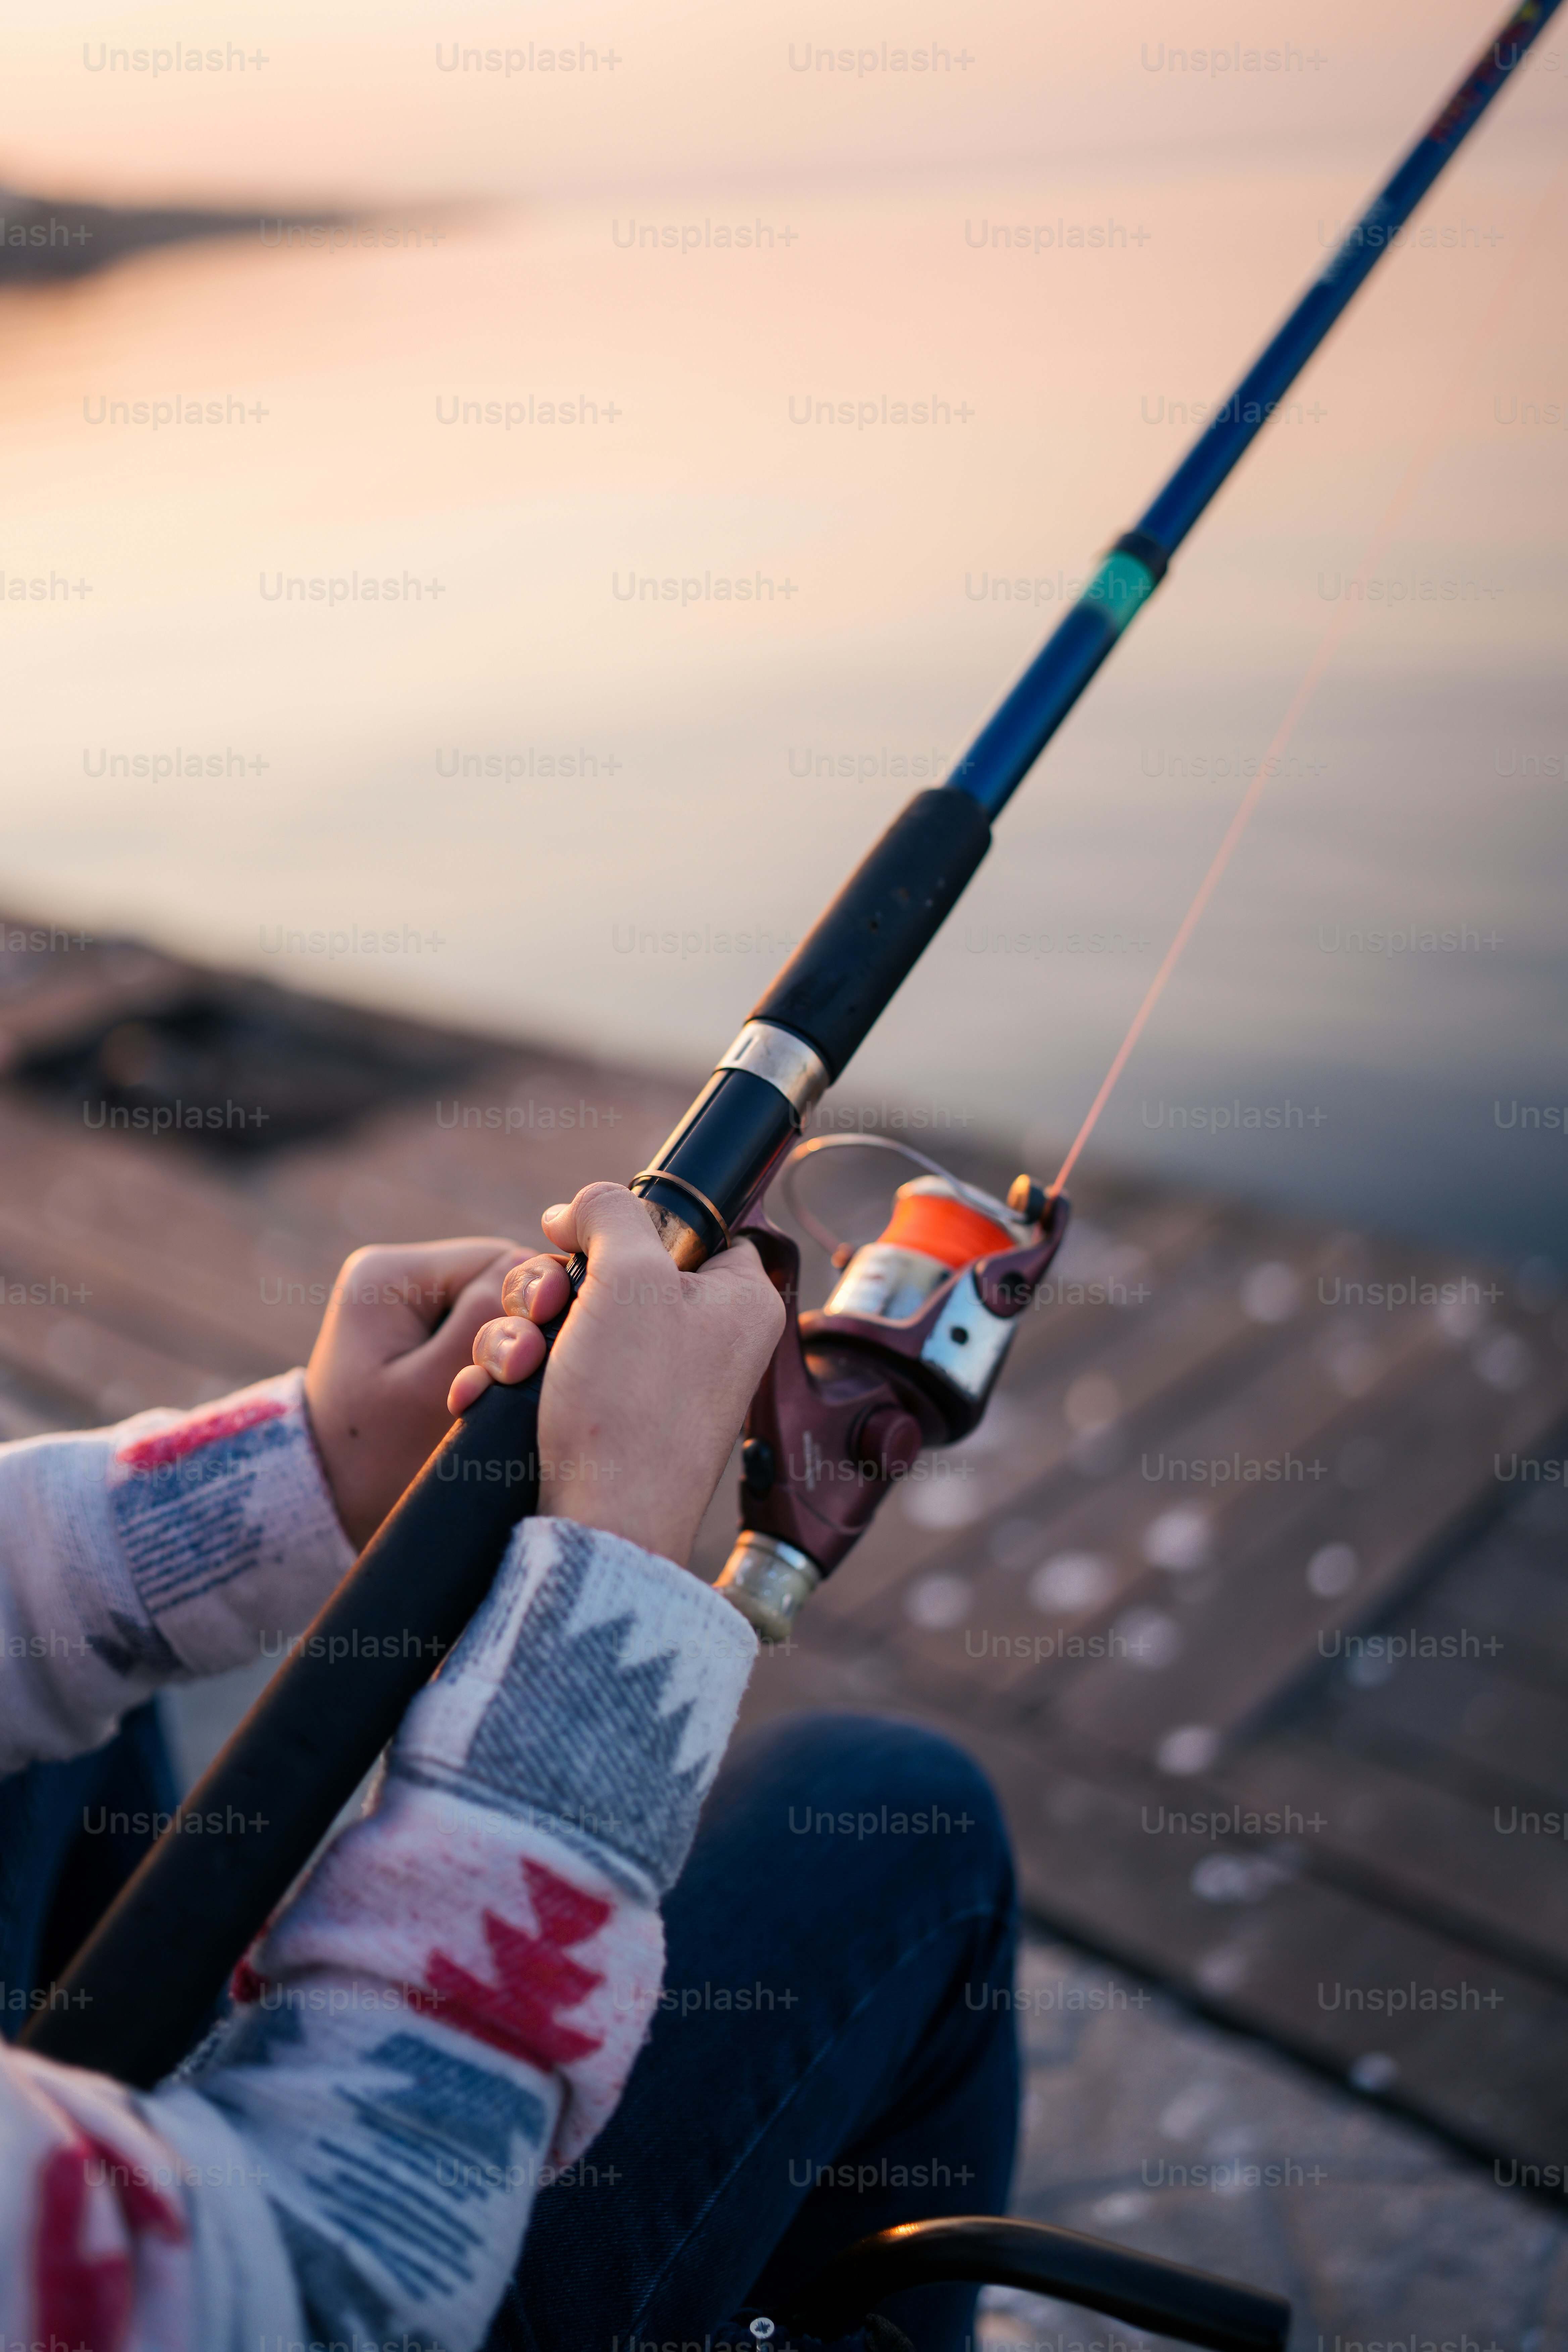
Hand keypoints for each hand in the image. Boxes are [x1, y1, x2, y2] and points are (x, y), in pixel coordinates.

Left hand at [305, 1238, 524, 1548]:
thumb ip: (486, 1328)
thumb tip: (549, 1280)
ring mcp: (412, 1302)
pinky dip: (494, 1357)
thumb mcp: (429, 1390)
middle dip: (517, 1327)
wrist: (329, 1498)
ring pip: (499, 1305)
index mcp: (391, 1274)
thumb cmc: (374, 1454)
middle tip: (509, 1380)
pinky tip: (491, 1386)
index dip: (527, 1309)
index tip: (517, 1368)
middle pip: (501, 1279)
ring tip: (494, 1390)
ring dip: (509, 1346)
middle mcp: (400, 1275)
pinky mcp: (424, 1330)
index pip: (499, 1264)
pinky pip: (482, 1327)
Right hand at [447, 1183, 784, 1566]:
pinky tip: (486, 1392)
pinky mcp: (608, 1420)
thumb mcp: (630, 1276)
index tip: (575, 1234)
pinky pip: (554, 1372)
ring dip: (519, 1332)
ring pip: (571, 1318)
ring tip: (511, 1366)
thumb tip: (584, 1208)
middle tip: (541, 1310)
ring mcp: (654, 1384)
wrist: (600, 1524)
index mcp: (737, 1301)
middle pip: (615, 1270)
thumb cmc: (632, 1405)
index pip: (696, 1227)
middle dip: (552, 1285)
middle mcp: (704, 1340)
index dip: (628, 1220)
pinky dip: (515, 1377)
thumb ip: (612, 1213)